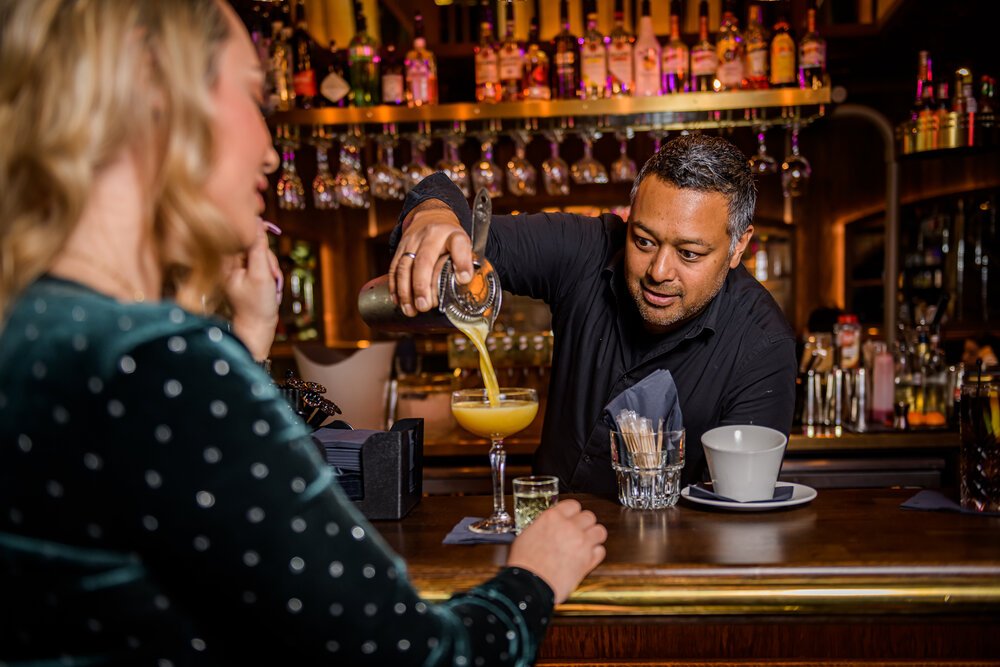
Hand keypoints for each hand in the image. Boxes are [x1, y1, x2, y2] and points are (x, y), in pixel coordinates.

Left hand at [225, 223, 280, 360]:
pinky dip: (268, 271)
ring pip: (259, 255)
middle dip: (266, 257)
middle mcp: (228, 264)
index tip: (267, 232)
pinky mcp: (245, 275)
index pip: (240, 236)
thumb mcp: (261, 275)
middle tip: (271, 273)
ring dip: (270, 265)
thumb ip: (259, 248)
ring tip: (272, 282)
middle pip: (252, 245)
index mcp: (225, 262)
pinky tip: (270, 283)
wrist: (258, 327)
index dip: (256, 233)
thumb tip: (257, 223)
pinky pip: (260, 264)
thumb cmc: (257, 305)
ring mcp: (237, 270)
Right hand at [389, 200, 474, 316]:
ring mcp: (412, 241)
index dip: (462, 261)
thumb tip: (463, 281)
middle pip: (424, 260)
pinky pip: (394, 267)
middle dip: (422, 286)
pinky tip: (398, 301)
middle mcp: (431, 235)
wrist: (430, 217)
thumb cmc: (449, 238)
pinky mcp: (400, 247)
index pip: (458, 244)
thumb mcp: (464, 245)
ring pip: (404, 266)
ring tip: (411, 310)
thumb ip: (465, 262)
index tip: (464, 279)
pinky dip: (394, 286)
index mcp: (452, 235)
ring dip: (406, 291)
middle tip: (424, 306)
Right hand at [506, 500, 606, 603]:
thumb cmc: (524, 563)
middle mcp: (570, 527)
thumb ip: (542, 526)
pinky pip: (601, 551)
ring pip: (600, 531)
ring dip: (594, 536)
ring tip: (586, 543)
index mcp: (553, 518)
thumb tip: (547, 527)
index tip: (571, 517)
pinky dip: (596, 553)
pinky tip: (587, 556)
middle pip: (589, 516)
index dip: (573, 512)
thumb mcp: (527, 534)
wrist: (530, 584)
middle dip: (585, 524)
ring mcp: (581, 543)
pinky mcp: (588, 560)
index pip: (573, 505)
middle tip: (579, 531)